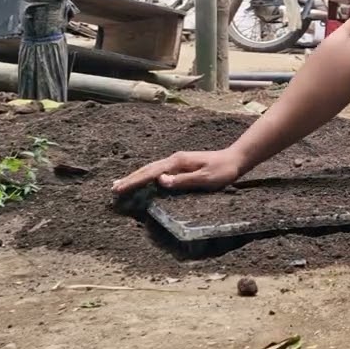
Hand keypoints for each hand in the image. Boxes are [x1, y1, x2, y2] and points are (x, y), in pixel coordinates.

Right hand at [111, 149, 244, 193]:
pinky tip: (144, 180)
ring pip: (152, 169)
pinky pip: (159, 171)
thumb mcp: (205, 178)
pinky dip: (147, 175)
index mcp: (178, 162)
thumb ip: (183, 180)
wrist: (236, 159)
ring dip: (136, 176)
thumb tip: (160, 180)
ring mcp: (178, 161)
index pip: (151, 173)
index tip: (119, 189)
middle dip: (130, 178)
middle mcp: (175, 159)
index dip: (134, 181)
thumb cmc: (223, 171)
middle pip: (148, 169)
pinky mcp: (181, 165)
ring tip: (121, 184)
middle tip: (113, 188)